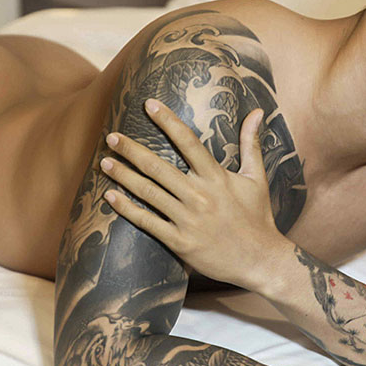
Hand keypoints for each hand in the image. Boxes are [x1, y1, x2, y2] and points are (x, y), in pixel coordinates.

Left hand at [100, 98, 289, 288]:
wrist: (260, 260)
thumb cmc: (258, 217)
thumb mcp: (257, 178)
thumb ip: (251, 143)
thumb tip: (256, 111)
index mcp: (217, 178)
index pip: (189, 142)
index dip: (168, 121)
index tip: (150, 105)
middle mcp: (200, 196)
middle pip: (159, 167)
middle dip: (132, 150)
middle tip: (111, 136)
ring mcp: (188, 220)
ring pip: (149, 193)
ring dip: (123, 176)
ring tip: (104, 162)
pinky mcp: (180, 242)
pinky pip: (147, 222)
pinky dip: (127, 209)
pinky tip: (110, 197)